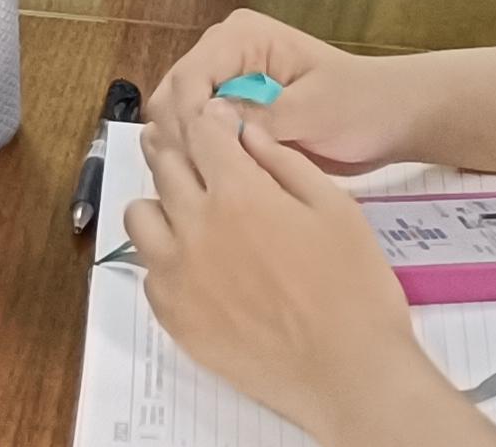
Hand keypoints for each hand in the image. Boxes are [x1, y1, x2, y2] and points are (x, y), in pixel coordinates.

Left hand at [131, 118, 456, 446]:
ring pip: (140, 215)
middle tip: (200, 160)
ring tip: (192, 217)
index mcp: (239, 193)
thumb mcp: (337, 209)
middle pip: (164, 165)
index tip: (221, 125)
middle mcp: (196, 226)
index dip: (211, 120)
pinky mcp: (172, 316)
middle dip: (180, 150)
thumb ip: (285, 163)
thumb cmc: (355, 289)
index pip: (201, 131)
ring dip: (162, 204)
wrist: (348, 374)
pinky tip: (198, 268)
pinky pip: (149, 271)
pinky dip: (166, 259)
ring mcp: (177, 274)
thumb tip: (246, 134)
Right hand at [144, 10, 410, 174]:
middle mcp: (222, 53)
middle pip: (174, 96)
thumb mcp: (314, 110)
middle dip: (181, 138)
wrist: (386, 119)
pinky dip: (199, 158)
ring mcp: (222, 83)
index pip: (190, 76)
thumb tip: (210, 121)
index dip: (187, 121)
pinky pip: (196, 135)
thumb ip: (261, 114)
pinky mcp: (228, 111)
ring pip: (177, 118)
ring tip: (209, 187)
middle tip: (203, 184)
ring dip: (186, 151)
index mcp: (241, 37)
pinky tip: (216, 184)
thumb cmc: (358, 107)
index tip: (202, 163)